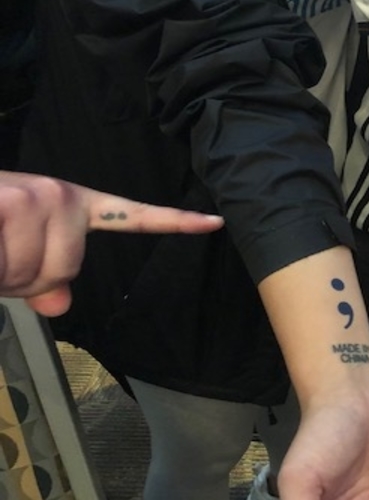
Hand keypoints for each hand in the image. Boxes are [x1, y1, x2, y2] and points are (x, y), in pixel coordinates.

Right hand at [0, 171, 222, 315]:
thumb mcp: (14, 253)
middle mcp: (58, 195)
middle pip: (65, 270)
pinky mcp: (7, 202)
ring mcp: (32, 197)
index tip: (217, 223)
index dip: (175, 222)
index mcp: (71, 203)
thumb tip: (60, 304)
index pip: (131, 216)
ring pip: (29, 274)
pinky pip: (8, 266)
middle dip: (24, 280)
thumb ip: (44, 278)